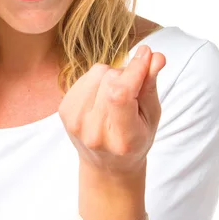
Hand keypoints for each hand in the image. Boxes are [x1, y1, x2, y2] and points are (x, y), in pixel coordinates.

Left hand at [58, 46, 166, 178]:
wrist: (106, 166)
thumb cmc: (135, 141)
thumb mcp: (151, 117)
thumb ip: (150, 85)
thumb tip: (155, 56)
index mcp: (121, 139)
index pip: (121, 95)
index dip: (134, 70)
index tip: (146, 54)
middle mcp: (93, 132)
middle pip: (110, 79)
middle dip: (126, 75)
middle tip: (132, 92)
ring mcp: (74, 121)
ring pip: (97, 72)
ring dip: (111, 76)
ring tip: (116, 97)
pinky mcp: (63, 109)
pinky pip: (84, 76)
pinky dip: (97, 80)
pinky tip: (101, 97)